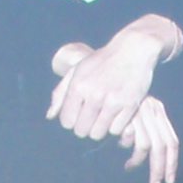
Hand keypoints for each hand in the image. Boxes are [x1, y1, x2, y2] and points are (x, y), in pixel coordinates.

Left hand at [47, 15, 180, 142]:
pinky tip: (115, 114)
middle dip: (84, 127)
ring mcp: (113, 101)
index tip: (77, 114)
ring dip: (99, 128)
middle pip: (81, 131)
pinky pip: (116, 130)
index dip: (71, 120)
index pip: (67, 121)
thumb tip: (49, 116)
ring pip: (98, 133)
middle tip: (91, 116)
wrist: (133, 49)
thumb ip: (61, 94)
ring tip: (103, 116)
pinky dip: (115, 126)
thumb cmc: (101, 61)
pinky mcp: (129, 105)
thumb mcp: (77, 70)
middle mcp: (94, 95)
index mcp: (78, 85)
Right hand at [117, 96, 178, 182]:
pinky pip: (130, 138)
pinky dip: (126, 146)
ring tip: (129, 167)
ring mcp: (141, 112)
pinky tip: (120, 149)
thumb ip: (143, 131)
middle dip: (159, 169)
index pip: (172, 141)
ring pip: (147, 145)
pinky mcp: (127, 114)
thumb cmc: (118, 99)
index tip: (169, 180)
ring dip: (138, 161)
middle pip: (163, 146)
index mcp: (158, 111)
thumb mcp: (136, 114)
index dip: (172, 163)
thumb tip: (144, 155)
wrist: (106, 76)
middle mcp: (153, 111)